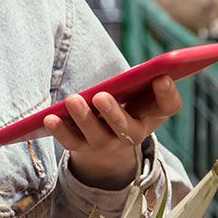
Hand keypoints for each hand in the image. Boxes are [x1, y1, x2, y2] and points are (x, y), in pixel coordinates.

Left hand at [43, 76, 182, 189]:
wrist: (108, 145)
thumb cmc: (125, 106)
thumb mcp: (137, 95)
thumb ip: (139, 80)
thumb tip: (137, 68)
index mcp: (152, 115)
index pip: (168, 107)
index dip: (168, 94)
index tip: (162, 77)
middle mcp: (133, 134)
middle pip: (127, 128)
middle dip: (113, 112)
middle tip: (100, 96)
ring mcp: (108, 144)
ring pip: (97, 136)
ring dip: (83, 118)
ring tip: (72, 100)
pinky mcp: (83, 149)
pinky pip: (71, 142)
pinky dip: (60, 131)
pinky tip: (49, 118)